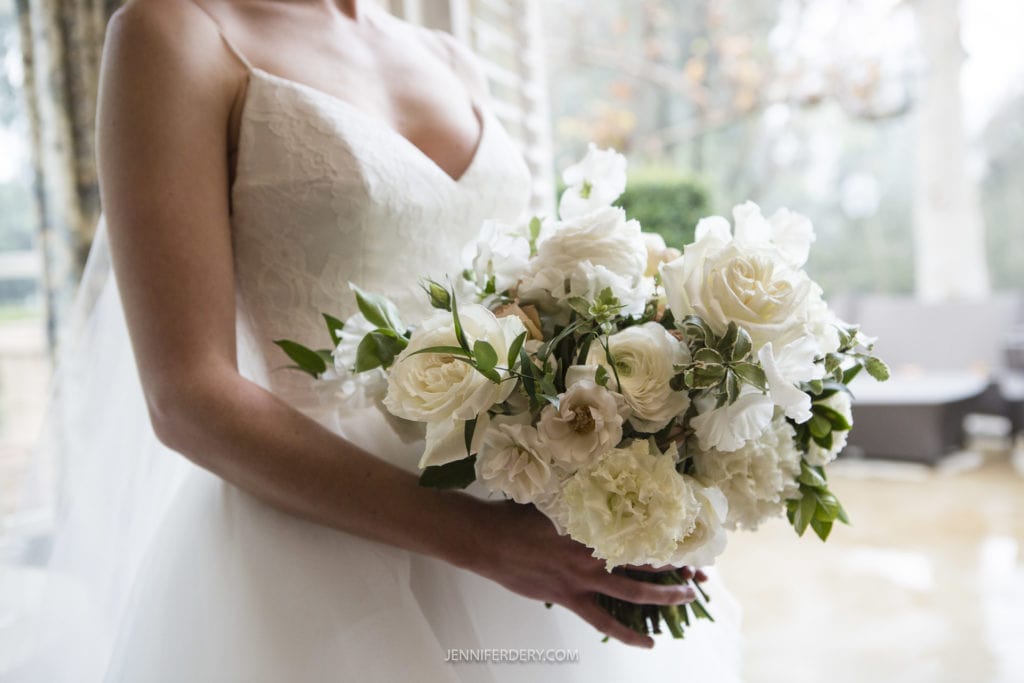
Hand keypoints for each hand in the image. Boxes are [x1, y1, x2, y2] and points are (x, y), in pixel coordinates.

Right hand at [460, 499, 697, 647]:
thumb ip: (580, 499)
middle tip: (700, 571)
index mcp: (593, 526)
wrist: (487, 539)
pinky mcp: (569, 598)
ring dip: (664, 597)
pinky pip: (604, 621)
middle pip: (646, 562)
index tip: (689, 537)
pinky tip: (648, 644)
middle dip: (676, 567)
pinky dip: (627, 635)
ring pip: (634, 593)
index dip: (668, 536)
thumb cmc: (517, 515)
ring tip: (688, 598)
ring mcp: (583, 579)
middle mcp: (594, 553)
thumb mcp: (554, 499)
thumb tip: (601, 483)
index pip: (641, 531)